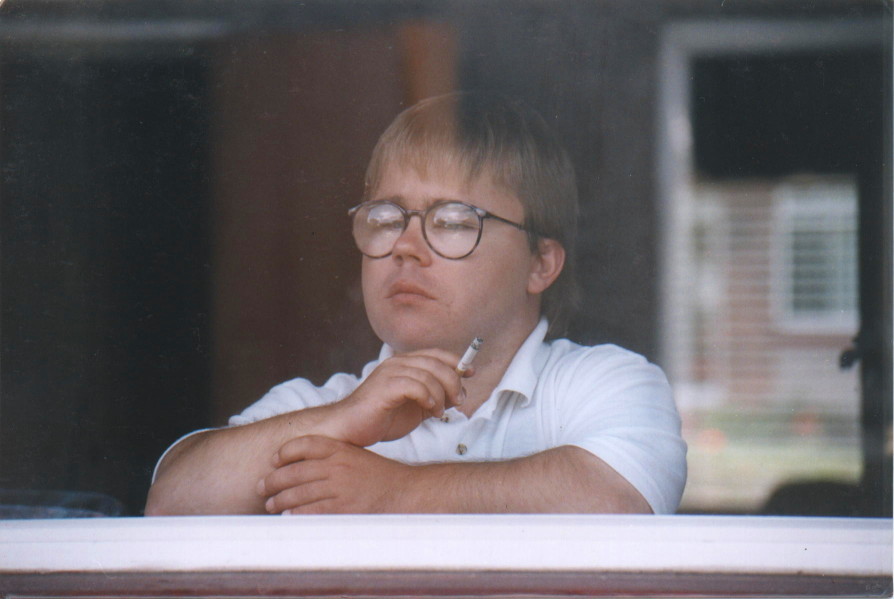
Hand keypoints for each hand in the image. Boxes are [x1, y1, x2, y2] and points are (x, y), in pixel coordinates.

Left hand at [258, 435, 411, 513]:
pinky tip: (288, 516)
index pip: (305, 444)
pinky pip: (310, 512)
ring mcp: (339, 488)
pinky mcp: (343, 509)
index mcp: (341, 449)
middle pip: (295, 471)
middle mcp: (338, 466)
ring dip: (280, 500)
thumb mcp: (357, 457)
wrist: (407, 493)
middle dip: (274, 480)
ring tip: (271, 505)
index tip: (273, 461)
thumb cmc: (381, 477)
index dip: (285, 452)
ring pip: (298, 494)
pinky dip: (296, 515)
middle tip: (262, 487)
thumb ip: (333, 458)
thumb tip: (303, 468)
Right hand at [323, 349, 468, 446]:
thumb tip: (458, 394)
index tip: (470, 373)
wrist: (350, 430)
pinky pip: (416, 385)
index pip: (436, 353)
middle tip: (458, 402)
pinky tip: (430, 411)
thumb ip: (434, 398)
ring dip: (441, 394)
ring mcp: (390, 372)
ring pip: (428, 374)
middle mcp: (397, 363)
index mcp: (404, 364)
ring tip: (439, 412)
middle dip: (453, 382)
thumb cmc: (381, 419)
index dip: (456, 361)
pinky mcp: (385, 386)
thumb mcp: (416, 408)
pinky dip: (429, 398)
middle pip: (436, 362)